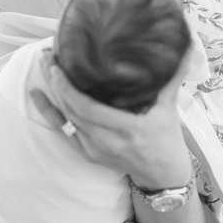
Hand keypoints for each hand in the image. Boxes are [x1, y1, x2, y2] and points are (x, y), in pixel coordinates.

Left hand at [35, 52, 191, 190]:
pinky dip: (50, 113)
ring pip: (66, 119)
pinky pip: (63, 131)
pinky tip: (38, 96)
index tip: (59, 64)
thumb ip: (173, 77)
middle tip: (48, 54)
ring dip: (52, 92)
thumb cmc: (166, 139)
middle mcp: (107, 140)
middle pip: (72, 109)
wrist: (162, 175)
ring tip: (44, 65)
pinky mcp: (88, 153)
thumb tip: (185, 47)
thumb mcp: (170, 108)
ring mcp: (95, 148)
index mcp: (127, 128)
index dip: (68, 87)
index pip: (87, 108)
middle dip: (55, 81)